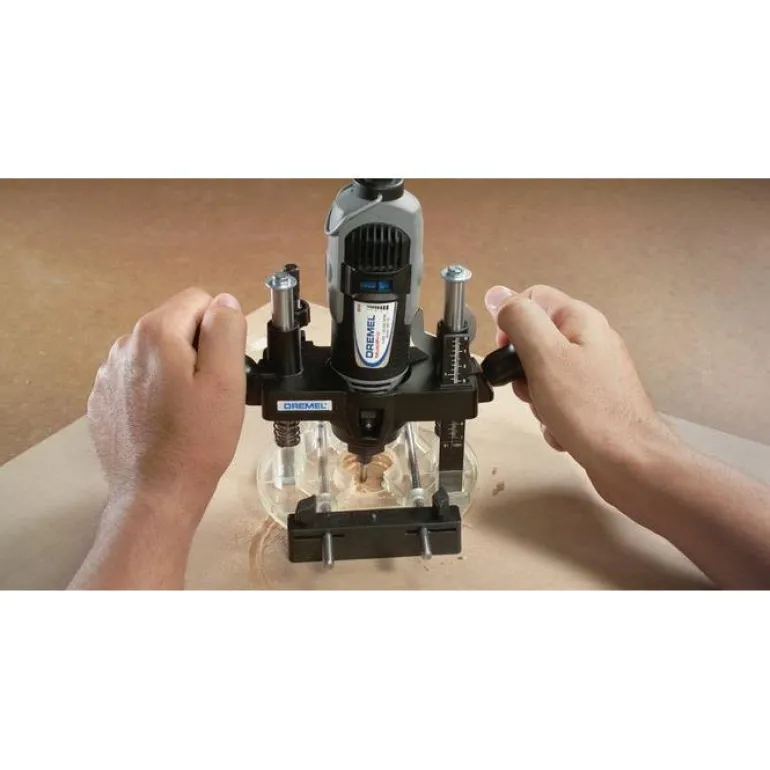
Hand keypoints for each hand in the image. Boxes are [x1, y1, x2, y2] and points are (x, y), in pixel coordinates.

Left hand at [88, 288, 246, 534]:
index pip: (200, 301)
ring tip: (188, 409)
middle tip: (209, 392)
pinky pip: (137, 378)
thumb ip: (225, 329)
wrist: (156, 493)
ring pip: (156, 352)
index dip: (220, 331)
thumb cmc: (198, 440)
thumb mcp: (227, 380)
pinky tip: (164, 420)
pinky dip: (154, 390)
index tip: (223, 368)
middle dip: (197, 349)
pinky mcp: (102, 398)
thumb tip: (224, 302)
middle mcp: (125, 345)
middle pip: (176, 324)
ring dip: (175, 369)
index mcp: (156, 333)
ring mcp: (108, 373)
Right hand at [484, 284, 676, 484]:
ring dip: (537, 398)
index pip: (532, 299)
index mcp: (580, 320)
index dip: (511, 323)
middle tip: (531, 389)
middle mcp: (590, 340)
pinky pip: (558, 400)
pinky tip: (562, 429)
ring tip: (549, 413)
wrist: (629, 462)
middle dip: (523, 369)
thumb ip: (520, 320)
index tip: (506, 353)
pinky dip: (553, 416)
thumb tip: (498, 294)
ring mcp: (594, 372)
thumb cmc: (589, 409)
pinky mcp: (593, 400)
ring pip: (543, 374)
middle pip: (536, 340)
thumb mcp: (544, 356)